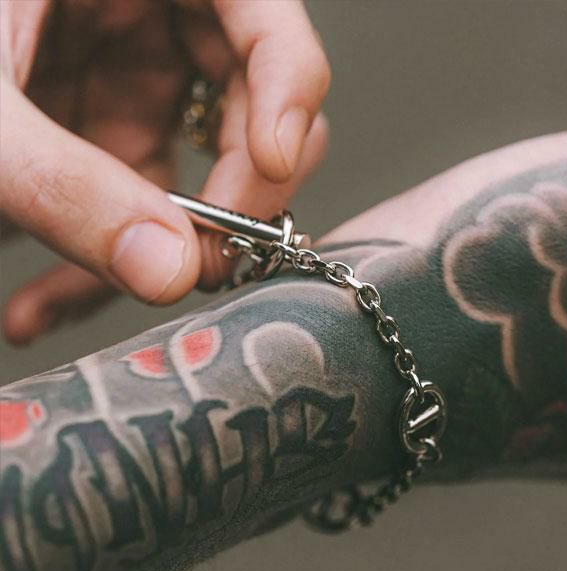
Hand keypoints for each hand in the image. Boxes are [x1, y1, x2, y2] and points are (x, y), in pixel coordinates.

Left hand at [0, 0, 329, 343]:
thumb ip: (68, 181)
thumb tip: (170, 273)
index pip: (267, 21)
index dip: (288, 95)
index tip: (267, 171)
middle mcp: (153, 15)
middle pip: (248, 110)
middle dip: (225, 202)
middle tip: (199, 266)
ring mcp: (128, 77)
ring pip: (185, 177)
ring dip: (140, 255)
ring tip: (70, 305)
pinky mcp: (95, 129)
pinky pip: (128, 201)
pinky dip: (90, 260)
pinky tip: (38, 306)